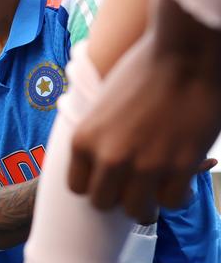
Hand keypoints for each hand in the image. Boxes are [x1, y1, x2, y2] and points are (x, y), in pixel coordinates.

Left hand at [68, 30, 220, 217]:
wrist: (185, 52)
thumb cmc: (145, 70)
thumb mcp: (103, 104)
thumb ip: (99, 135)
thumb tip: (101, 159)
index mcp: (83, 139)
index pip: (78, 188)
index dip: (96, 186)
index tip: (110, 179)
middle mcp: (108, 156)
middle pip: (104, 204)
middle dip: (120, 197)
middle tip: (137, 187)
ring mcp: (145, 164)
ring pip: (138, 211)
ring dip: (149, 204)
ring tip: (159, 191)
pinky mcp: (180, 166)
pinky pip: (173, 202)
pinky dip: (178, 195)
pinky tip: (183, 182)